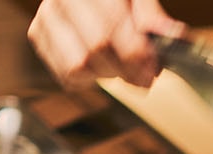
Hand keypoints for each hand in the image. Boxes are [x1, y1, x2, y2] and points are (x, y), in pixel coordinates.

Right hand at [29, 0, 185, 89]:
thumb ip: (152, 15)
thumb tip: (174, 36)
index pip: (110, 28)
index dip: (134, 54)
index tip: (153, 68)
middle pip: (95, 49)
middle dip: (126, 69)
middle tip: (144, 77)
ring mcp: (46, 18)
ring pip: (77, 66)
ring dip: (107, 74)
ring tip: (121, 67)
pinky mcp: (39, 37)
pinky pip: (66, 74)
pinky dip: (90, 78)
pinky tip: (102, 66)